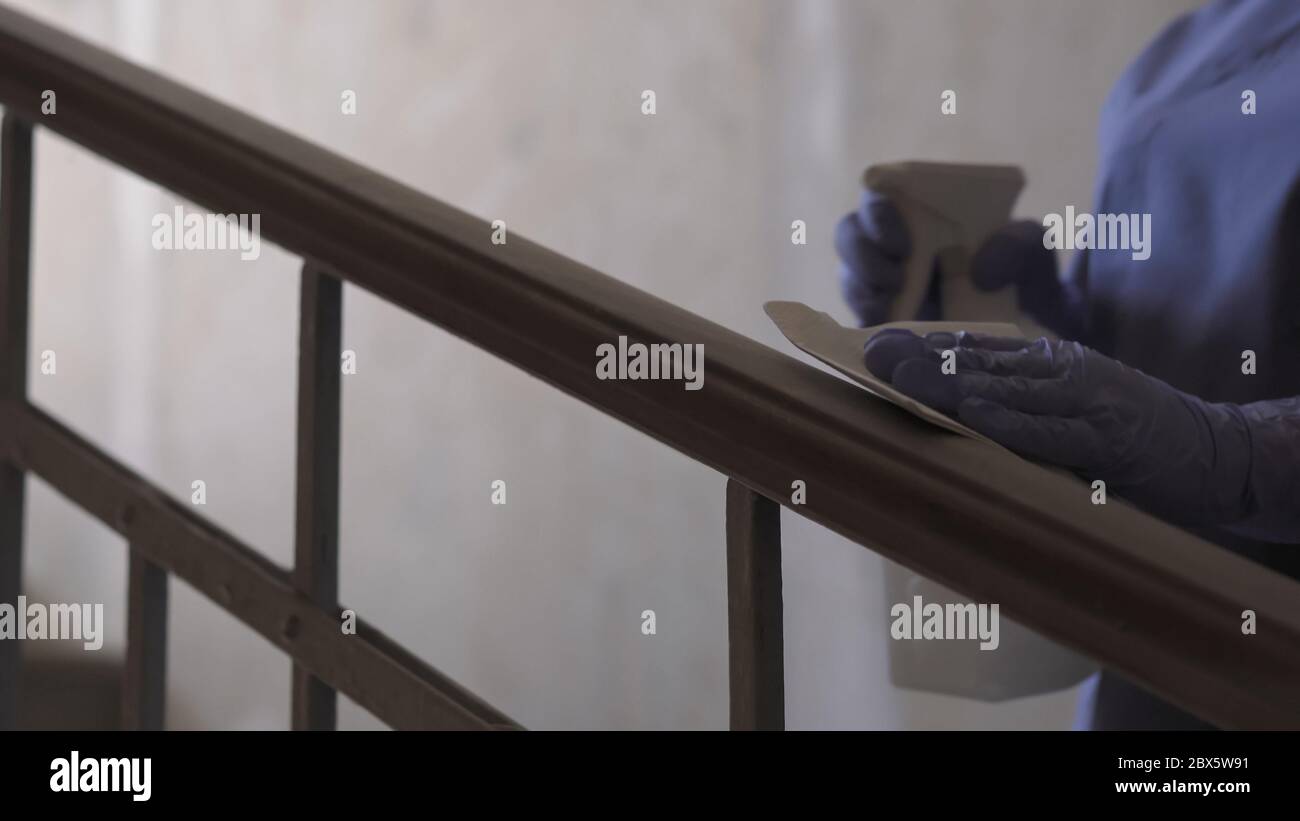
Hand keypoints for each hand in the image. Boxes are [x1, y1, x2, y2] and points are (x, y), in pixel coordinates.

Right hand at [835, 191, 1079, 334]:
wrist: (1030, 328)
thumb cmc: (1021, 277)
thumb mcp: (1033, 251)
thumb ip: (1020, 243)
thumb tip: (980, 272)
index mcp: (921, 211)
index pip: (879, 192)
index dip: (878, 210)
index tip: (901, 239)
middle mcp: (892, 242)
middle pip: (850, 233)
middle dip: (864, 254)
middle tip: (897, 276)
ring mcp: (880, 283)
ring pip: (847, 276)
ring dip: (862, 288)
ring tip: (891, 305)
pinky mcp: (879, 322)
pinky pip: (855, 315)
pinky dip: (865, 319)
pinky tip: (886, 325)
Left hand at [862, 329, 1252, 524]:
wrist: (1216, 452)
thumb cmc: (1133, 432)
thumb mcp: (1071, 402)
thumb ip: (1020, 391)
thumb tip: (957, 381)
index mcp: (1051, 363)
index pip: (976, 350)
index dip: (924, 347)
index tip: (875, 344)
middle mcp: (1063, 373)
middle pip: (981, 365)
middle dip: (922, 361)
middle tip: (871, 355)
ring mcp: (1086, 404)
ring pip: (1007, 392)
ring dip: (951, 385)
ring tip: (902, 377)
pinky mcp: (1106, 441)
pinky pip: (1050, 433)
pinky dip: (1011, 425)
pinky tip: (974, 416)